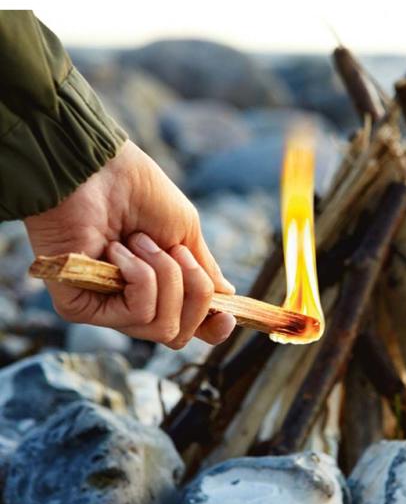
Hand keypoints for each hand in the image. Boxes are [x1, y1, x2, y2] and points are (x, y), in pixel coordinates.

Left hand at [24, 140, 236, 347]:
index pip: (187, 327)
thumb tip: (226, 296)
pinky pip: (138, 314)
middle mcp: (129, 304)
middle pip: (179, 334)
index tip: (227, 315)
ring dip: (165, 276)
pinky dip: (140, 277)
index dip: (212, 329)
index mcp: (157, 288)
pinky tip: (116, 249)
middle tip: (176, 251)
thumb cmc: (138, 191)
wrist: (98, 169)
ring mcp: (104, 309)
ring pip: (163, 326)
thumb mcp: (184, 230)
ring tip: (139, 240)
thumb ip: (203, 269)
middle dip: (193, 291)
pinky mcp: (79, 308)